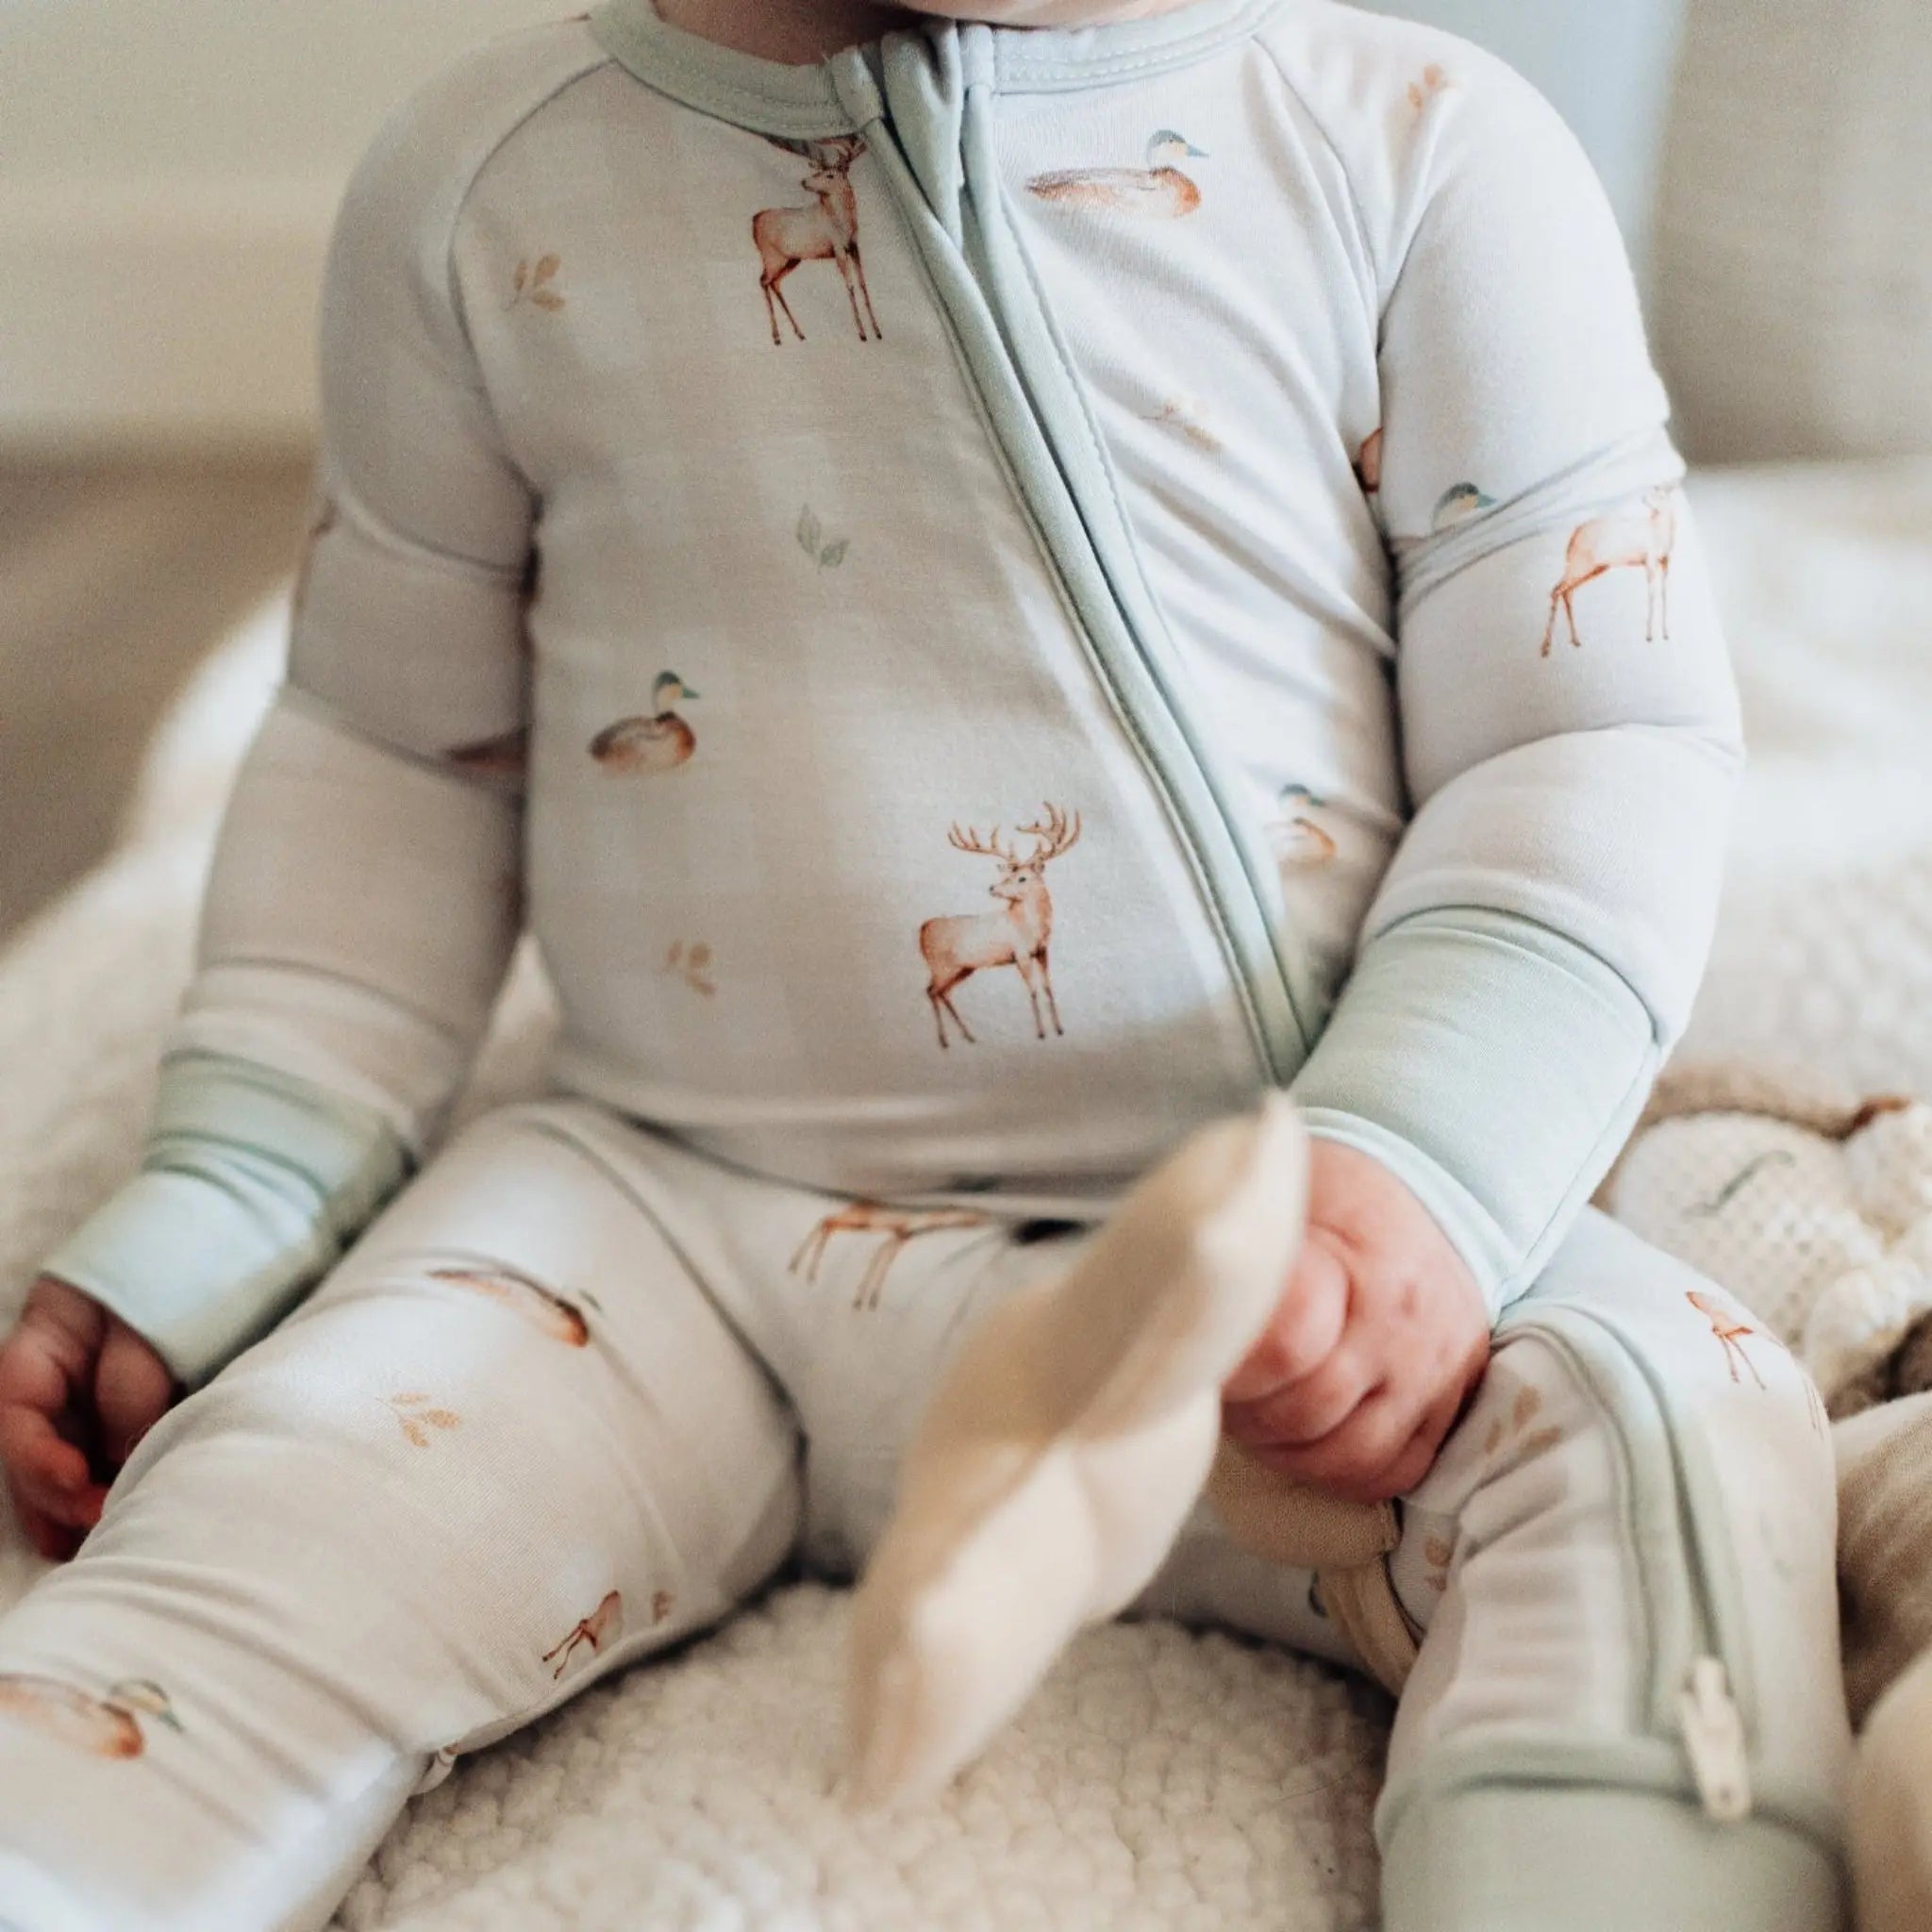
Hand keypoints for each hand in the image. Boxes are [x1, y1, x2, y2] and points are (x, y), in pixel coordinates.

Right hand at [0, 1277, 176, 1561]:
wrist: (246, 1226)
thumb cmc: (193, 1257)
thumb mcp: (154, 1314)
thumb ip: (132, 1382)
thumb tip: (123, 1453)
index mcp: (51, 1334)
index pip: (18, 1405)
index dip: (36, 1454)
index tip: (76, 1483)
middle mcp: (63, 1368)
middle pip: (35, 1443)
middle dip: (54, 1493)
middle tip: (97, 1524)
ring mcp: (93, 1388)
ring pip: (66, 1456)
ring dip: (74, 1503)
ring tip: (95, 1546)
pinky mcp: (135, 1405)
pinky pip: (105, 1453)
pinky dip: (107, 1486)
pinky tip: (116, 1523)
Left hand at [1222, 1141, 1489, 1504]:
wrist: (1427, 1187)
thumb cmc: (1326, 1198)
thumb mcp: (1274, 1199)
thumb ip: (1237, 1254)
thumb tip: (1176, 1308)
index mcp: (1349, 1258)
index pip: (1283, 1346)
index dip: (1230, 1369)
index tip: (1197, 1363)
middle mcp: (1399, 1318)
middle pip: (1306, 1412)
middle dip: (1246, 1416)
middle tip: (1217, 1394)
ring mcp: (1434, 1364)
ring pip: (1351, 1454)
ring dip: (1288, 1453)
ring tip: (1256, 1419)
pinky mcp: (1455, 1396)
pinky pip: (1401, 1469)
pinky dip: (1345, 1473)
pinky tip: (1307, 1445)